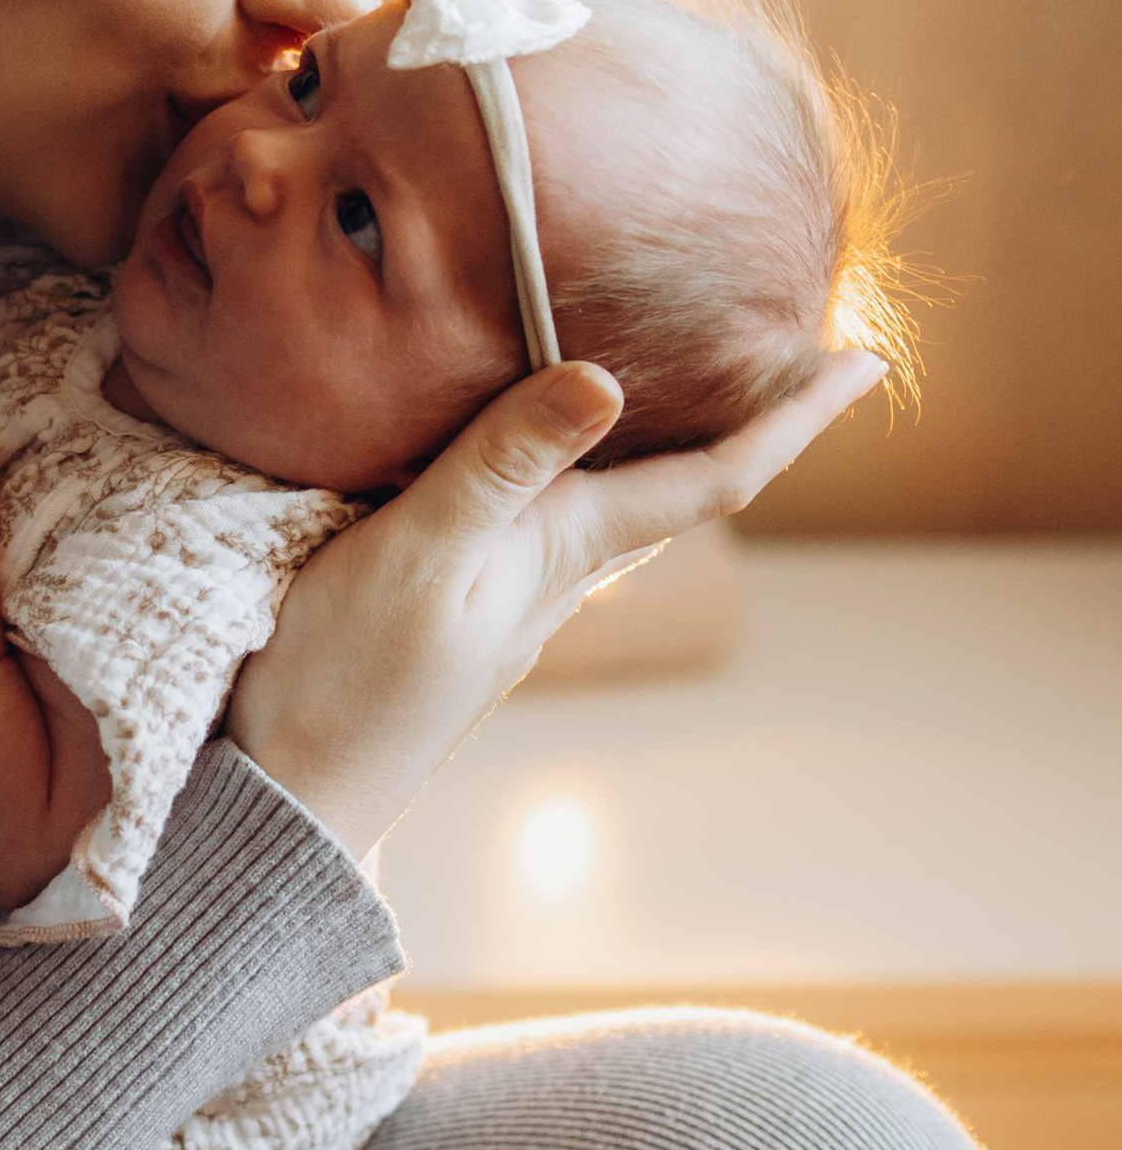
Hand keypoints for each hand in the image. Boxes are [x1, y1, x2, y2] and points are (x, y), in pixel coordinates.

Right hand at [226, 349, 884, 856]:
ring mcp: (507, 596)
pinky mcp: (456, 605)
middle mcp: (553, 573)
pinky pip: (550, 518)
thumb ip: (500, 465)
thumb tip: (608, 379)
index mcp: (561, 553)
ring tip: (703, 383)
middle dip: (751, 422)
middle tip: (810, 353)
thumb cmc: (340, 676)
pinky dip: (585, 466)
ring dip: (673, 444)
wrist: (281, 796)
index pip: (710, 480)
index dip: (792, 420)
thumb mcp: (416, 552)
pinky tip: (554, 449)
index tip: (868, 362)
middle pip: (681, 485)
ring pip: (618, 503)